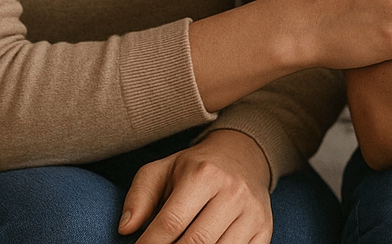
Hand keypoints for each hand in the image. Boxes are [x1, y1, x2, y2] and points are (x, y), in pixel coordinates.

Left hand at [118, 129, 272, 243]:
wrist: (243, 156)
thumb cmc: (195, 168)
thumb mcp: (163, 170)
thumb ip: (139, 196)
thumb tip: (126, 229)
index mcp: (203, 173)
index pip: (171, 222)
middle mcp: (232, 191)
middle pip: (196, 242)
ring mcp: (252, 212)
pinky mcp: (264, 228)